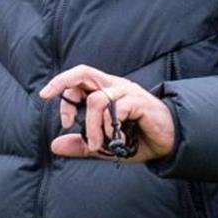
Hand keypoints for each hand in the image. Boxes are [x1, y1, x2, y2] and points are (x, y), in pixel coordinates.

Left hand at [38, 65, 174, 162]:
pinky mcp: (140, 103)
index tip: (65, 122)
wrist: (169, 143)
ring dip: (91, 126)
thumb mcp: (104, 144)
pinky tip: (118, 141)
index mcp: (105, 90)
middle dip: (61, 83)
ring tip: (96, 145)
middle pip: (83, 72)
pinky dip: (110, 128)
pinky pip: (117, 110)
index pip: (77, 79)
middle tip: (49, 99)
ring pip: (97, 100)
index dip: (62, 93)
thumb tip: (54, 145)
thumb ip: (81, 144)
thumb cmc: (137, 139)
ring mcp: (128, 92)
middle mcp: (114, 86)